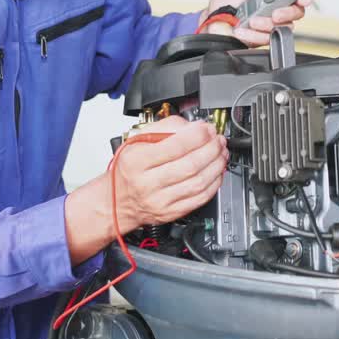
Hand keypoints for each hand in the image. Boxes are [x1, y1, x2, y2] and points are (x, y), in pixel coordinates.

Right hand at [64, 116, 226, 262]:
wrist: (117, 200)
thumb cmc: (129, 168)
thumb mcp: (137, 141)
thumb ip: (165, 127)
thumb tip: (193, 126)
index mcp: (137, 161)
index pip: (175, 146)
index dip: (198, 135)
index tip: (208, 128)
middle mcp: (147, 183)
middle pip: (190, 165)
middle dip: (211, 149)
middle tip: (218, 140)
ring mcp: (160, 200)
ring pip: (198, 182)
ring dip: (216, 165)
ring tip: (221, 153)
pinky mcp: (171, 212)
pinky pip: (200, 198)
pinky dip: (214, 183)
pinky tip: (216, 172)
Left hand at [202, 0, 312, 46]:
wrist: (210, 23)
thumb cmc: (223, 3)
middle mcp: (274, 9)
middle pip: (296, 13)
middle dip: (287, 12)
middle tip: (275, 13)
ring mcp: (269, 25)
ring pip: (283, 27)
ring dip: (265, 24)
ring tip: (249, 21)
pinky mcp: (262, 39)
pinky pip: (267, 39)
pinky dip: (253, 35)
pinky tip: (242, 30)